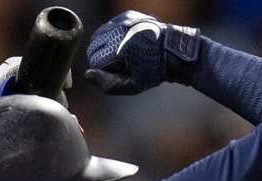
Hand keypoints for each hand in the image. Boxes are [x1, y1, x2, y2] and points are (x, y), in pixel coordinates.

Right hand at [84, 11, 201, 94]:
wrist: (173, 51)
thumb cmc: (154, 71)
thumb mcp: (133, 85)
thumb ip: (108, 84)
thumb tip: (88, 74)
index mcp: (119, 50)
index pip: (94, 62)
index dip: (105, 71)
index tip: (120, 72)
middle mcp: (118, 32)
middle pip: (93, 47)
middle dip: (102, 58)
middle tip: (120, 64)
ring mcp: (122, 21)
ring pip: (98, 35)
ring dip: (105, 46)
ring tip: (122, 53)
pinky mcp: (127, 15)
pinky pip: (109, 26)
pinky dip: (113, 35)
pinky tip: (126, 42)